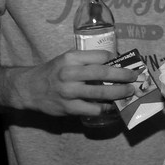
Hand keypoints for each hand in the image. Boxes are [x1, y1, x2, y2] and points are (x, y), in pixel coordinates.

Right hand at [8, 50, 137, 117]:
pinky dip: (106, 108)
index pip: (100, 56)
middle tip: (135, 77)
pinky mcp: (68, 108)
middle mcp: (70, 73)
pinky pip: (93, 109)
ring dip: (119, 93)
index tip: (127, 63)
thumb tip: (115, 61)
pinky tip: (113, 106)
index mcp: (71, 58)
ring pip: (100, 93)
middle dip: (123, 75)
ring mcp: (69, 92)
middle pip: (103, 73)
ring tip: (129, 92)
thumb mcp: (67, 59)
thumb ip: (87, 60)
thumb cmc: (53, 72)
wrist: (29, 88)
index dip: (116, 59)